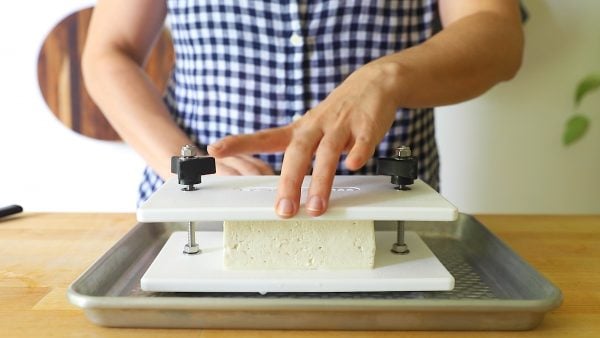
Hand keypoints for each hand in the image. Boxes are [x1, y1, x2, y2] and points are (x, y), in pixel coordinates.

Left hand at [208, 61, 400, 216]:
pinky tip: (354, 165)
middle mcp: (316, 127)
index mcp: (300, 129)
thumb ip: (298, 152)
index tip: (214, 150)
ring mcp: (341, 126)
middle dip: (288, 183)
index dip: (239, 144)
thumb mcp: (311, 126)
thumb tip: (283, 184)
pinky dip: (358, 153)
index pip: (265, 138)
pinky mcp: (366, 125)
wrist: (374, 83)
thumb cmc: (338, 111)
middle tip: (283, 209)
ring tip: (316, 206)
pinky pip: (361, 141)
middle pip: (297, 153)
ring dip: (321, 180)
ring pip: (327, 153)